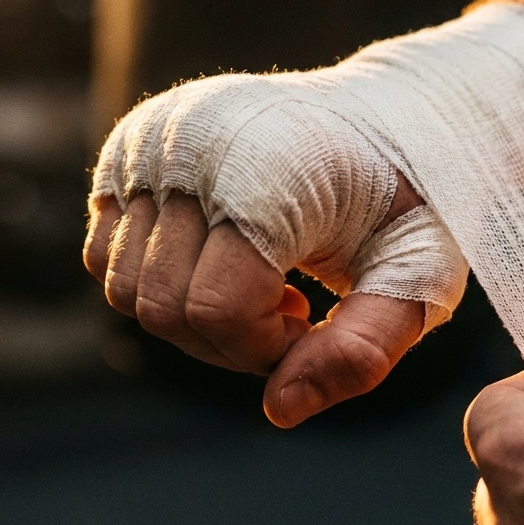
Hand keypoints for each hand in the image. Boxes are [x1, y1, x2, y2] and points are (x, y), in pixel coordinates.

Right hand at [83, 73, 466, 428]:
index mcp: (264, 170)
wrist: (385, 114)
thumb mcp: (417, 271)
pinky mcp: (128, 146)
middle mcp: (191, 144)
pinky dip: (156, 278)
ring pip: (124, 288)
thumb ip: (363, 347)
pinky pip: (105, 253)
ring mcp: (150, 140)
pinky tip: (222, 259)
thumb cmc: (407, 198)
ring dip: (189, 313)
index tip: (312, 321)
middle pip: (162, 309)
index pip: (217, 311)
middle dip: (227, 339)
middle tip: (290, 310)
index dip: (264, 347)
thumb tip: (280, 410)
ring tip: (259, 281)